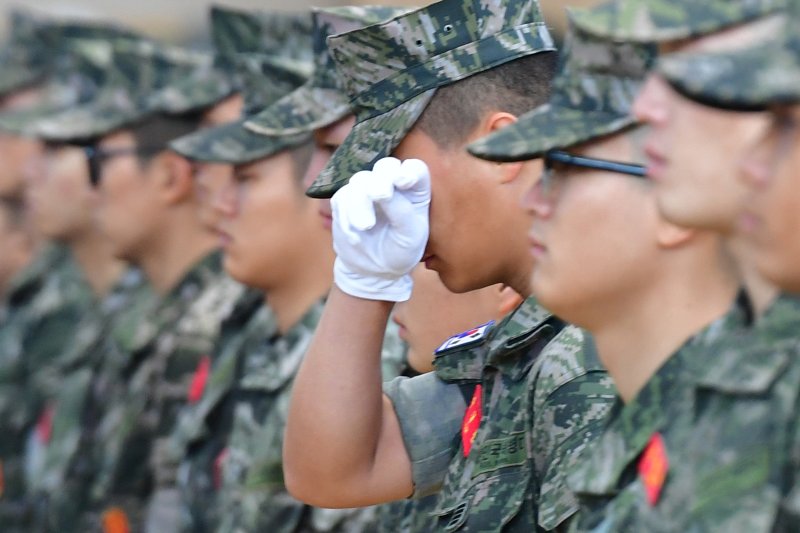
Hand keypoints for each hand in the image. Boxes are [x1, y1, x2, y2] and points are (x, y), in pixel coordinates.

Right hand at [331, 157, 430, 301]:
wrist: (373, 270)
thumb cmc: (400, 252)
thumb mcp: (409, 236)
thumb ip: (400, 210)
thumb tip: (381, 190)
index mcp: (415, 191)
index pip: (415, 168)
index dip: (409, 170)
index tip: (404, 182)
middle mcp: (392, 184)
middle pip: (386, 165)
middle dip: (381, 179)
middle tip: (380, 195)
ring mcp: (367, 189)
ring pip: (360, 180)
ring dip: (361, 203)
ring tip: (365, 226)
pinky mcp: (346, 199)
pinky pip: (342, 196)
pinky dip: (346, 213)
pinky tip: (354, 232)